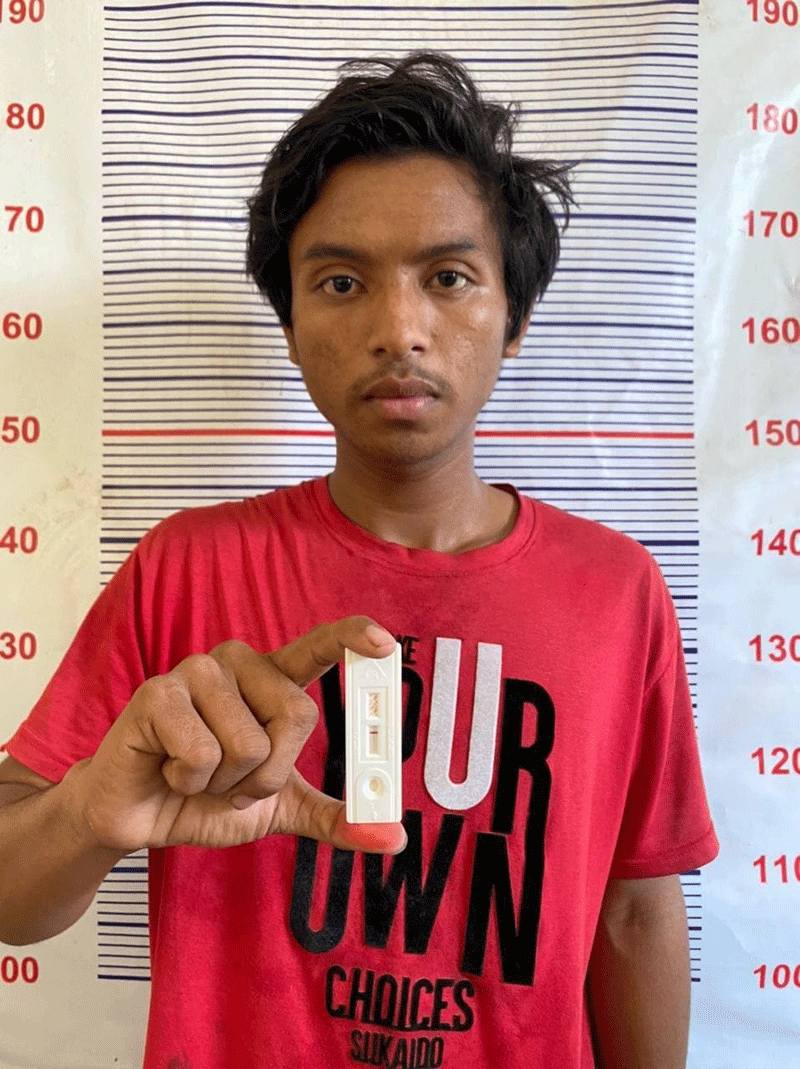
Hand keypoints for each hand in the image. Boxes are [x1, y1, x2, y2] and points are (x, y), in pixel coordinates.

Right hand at [68, 617, 405, 855]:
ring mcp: (197, 672)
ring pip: (250, 742)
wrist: (139, 818)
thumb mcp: (281, 810)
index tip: (383, 643)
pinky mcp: (158, 694)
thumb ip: (335, 818)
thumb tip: (392, 837)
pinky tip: (169, 770)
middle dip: (271, 772)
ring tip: (196, 774)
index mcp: (271, 681)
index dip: (350, 639)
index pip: (317, 647)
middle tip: (235, 781)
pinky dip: (190, 782)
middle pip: (298, 715)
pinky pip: (203, 754)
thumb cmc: (207, 799)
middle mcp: (239, 664)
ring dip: (227, 782)